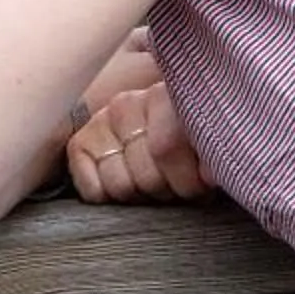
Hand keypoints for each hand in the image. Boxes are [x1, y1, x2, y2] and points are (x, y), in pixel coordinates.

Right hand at [66, 78, 208, 204]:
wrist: (163, 130)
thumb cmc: (192, 140)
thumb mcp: (210, 140)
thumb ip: (214, 152)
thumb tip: (210, 174)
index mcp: (164, 95)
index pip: (166, 148)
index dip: (190, 181)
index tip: (203, 185)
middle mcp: (127, 104)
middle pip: (146, 176)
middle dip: (168, 191)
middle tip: (178, 185)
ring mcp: (101, 123)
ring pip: (120, 186)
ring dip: (141, 196)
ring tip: (155, 185)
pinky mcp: (80, 144)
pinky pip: (93, 190)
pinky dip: (110, 198)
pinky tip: (128, 184)